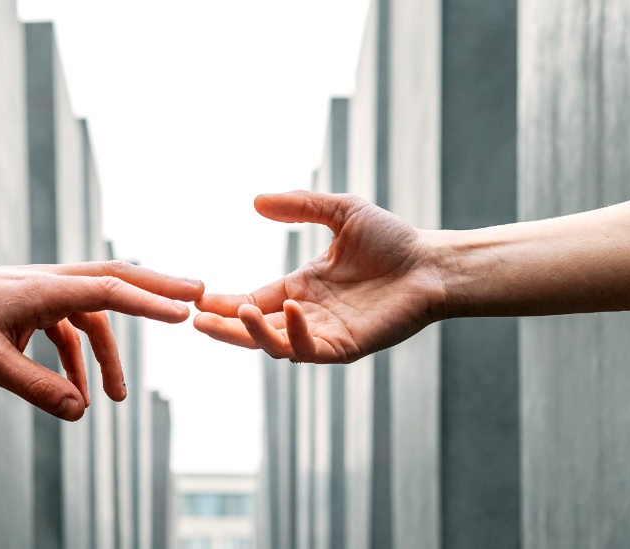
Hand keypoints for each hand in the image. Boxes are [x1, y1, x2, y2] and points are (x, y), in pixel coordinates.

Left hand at [0, 261, 203, 420]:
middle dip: (158, 289)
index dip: (150, 302)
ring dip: (110, 353)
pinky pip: (71, 328)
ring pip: (96, 312)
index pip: (109, 291)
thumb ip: (36, 388)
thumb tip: (81, 411)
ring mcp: (45, 290)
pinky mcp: (35, 304)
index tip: (184, 312)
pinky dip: (80, 358)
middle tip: (199, 295)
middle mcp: (51, 281)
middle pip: (117, 280)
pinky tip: (77, 392)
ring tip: (118, 398)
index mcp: (45, 288)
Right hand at [194, 191, 442, 363]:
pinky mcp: (346, 346)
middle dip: (224, 327)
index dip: (224, 303)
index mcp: (301, 288)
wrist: (432, 263)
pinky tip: (289, 310)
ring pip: (276, 345)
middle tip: (196, 319)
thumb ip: (300, 206)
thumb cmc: (393, 240)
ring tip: (234, 313)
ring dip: (251, 333)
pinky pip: (311, 349)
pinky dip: (295, 334)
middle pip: (255, 329)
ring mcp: (325, 333)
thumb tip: (256, 201)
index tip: (197, 299)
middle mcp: (307, 314)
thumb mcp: (341, 211)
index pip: (254, 300)